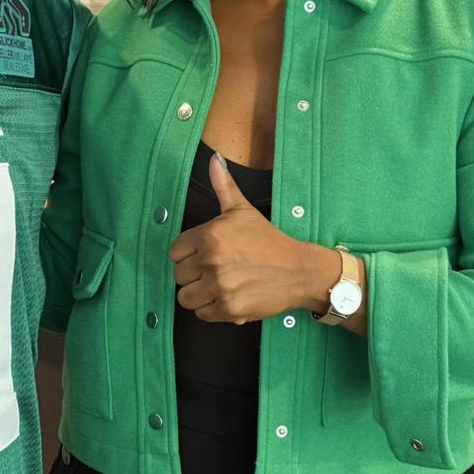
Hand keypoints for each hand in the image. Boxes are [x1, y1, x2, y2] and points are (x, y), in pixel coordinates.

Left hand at [169, 155, 338, 324]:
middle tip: (215, 271)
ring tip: (218, 286)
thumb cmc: (269, 241)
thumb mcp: (243, 210)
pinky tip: (227, 297)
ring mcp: (220, 286)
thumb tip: (214, 159)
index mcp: (210, 235)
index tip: (204, 255)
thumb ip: (223, 185)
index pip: (175, 252)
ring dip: (199, 294)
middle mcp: (212, 260)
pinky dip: (212, 309)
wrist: (298, 270)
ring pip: (186, 298)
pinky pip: (202, 314)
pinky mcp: (229, 309)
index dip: (188, 255)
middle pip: (179, 276)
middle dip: (194, 275)